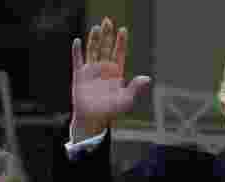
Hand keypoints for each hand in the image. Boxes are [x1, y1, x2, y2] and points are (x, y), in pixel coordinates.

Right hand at [70, 16, 151, 140]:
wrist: (93, 118)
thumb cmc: (110, 111)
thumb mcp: (126, 99)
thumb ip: (136, 88)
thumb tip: (147, 78)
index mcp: (116, 74)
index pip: (119, 54)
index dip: (121, 42)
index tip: (123, 30)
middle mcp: (104, 69)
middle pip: (106, 49)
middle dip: (107, 35)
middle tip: (108, 21)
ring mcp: (91, 71)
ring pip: (93, 51)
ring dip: (95, 39)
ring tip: (97, 27)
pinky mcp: (79, 75)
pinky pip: (78, 60)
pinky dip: (77, 51)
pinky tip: (77, 41)